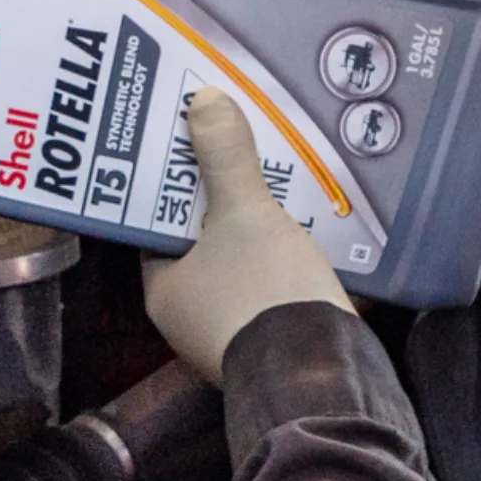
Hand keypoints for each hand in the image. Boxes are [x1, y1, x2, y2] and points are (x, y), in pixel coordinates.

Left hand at [141, 89, 354, 384]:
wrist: (324, 379)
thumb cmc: (265, 296)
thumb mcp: (244, 216)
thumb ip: (224, 159)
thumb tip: (203, 100)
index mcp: (164, 290)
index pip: (156, 224)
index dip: (171, 184)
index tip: (187, 146)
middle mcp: (189, 316)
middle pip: (200, 240)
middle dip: (219, 200)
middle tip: (234, 151)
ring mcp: (231, 332)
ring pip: (238, 261)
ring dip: (255, 226)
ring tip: (274, 176)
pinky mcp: (274, 339)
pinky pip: (270, 282)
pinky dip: (282, 254)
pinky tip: (305, 223)